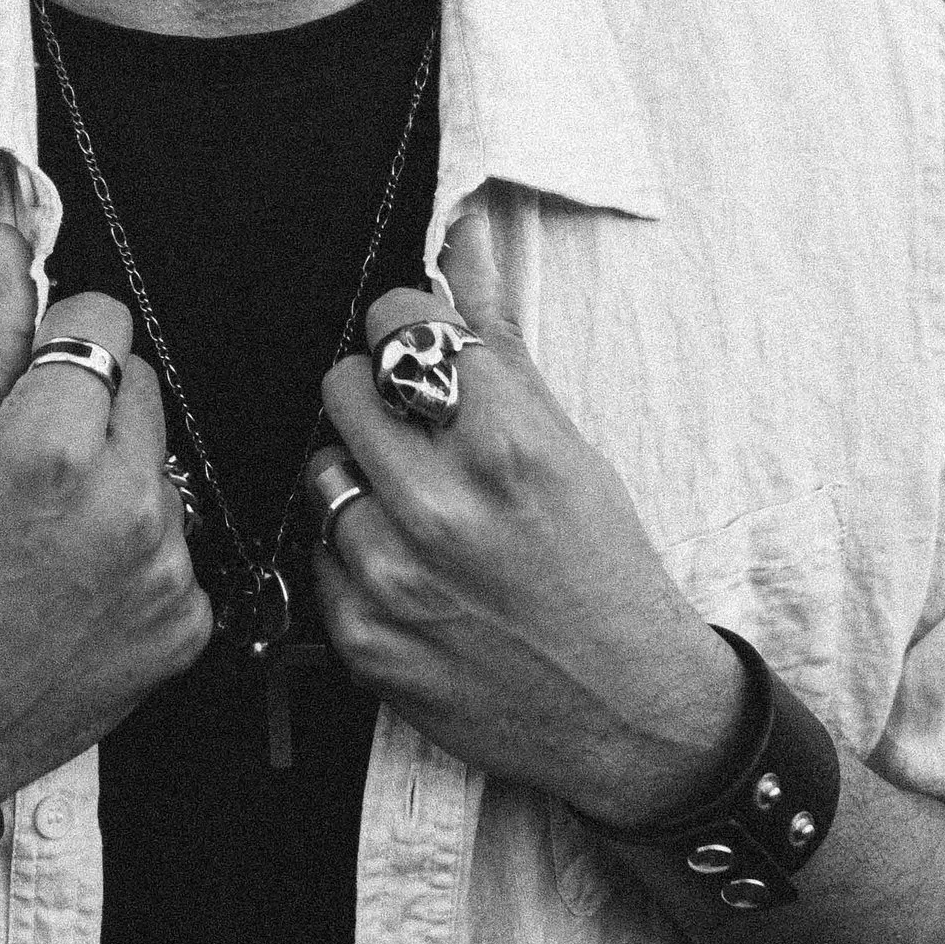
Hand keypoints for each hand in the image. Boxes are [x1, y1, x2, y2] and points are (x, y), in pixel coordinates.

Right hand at [0, 227, 213, 809]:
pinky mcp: (188, 623)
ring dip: (119, 480)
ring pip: (162, 466)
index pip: (105, 321)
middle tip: (30, 471)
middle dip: (93, 407)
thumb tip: (13, 252)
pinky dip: (139, 555)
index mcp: (52, 445)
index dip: (63, 343)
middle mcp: (125, 500)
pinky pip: (180, 545)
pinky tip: (78, 587)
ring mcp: (166, 566)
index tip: (34, 380)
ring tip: (50, 538)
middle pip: (142, 386)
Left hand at [306, 200, 741, 818]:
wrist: (626, 710)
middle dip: (378, 394)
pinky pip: (318, 552)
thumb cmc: (603, 565)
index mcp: (505, 444)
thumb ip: (499, 337)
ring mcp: (394, 577)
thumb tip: (461, 233)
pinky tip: (410, 567)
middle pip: (343, 384)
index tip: (426, 352)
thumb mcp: (569, 443)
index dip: (409, 329)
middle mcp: (442, 507)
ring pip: (323, 469)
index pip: (399, 324)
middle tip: (419, 429)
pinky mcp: (362, 638)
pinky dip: (353, 552)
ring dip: (362, 477)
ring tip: (420, 507)